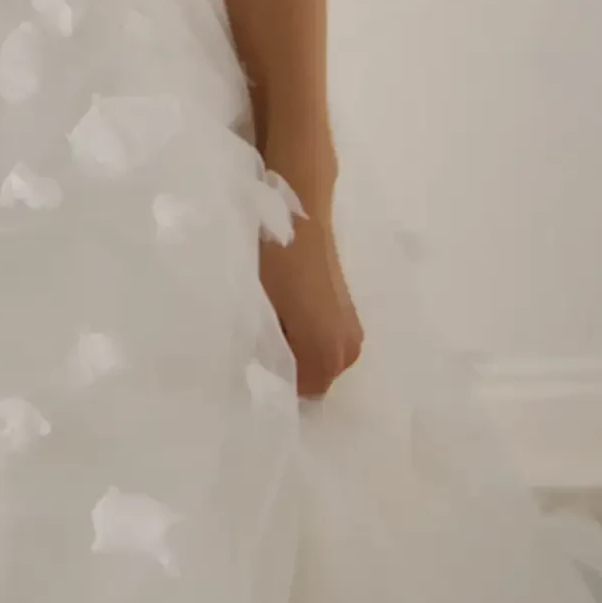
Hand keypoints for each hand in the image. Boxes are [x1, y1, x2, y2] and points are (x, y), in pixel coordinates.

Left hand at [259, 201, 364, 400]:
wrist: (302, 208)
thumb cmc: (276, 258)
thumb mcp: (257, 306)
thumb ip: (259, 350)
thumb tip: (251, 372)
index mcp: (327, 356)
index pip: (297, 394)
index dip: (270, 381)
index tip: (249, 361)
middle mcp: (349, 351)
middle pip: (310, 378)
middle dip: (283, 365)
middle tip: (254, 337)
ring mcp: (352, 331)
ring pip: (315, 358)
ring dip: (293, 347)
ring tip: (267, 318)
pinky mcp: (349, 312)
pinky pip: (322, 339)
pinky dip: (302, 332)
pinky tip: (282, 308)